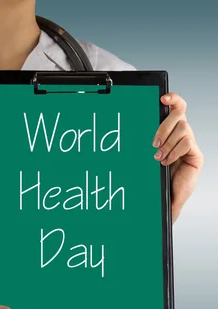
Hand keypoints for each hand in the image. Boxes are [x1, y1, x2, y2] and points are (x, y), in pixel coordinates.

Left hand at [153, 92, 203, 222]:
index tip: (162, 98)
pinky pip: (188, 142)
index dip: (172, 99)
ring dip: (168, 142)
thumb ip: (142, 152)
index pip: (175, 108)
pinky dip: (175, 151)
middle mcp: (181, 135)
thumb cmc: (159, 178)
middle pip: (178, 115)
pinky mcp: (196, 154)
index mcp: (169, 132)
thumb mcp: (146, 162)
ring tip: (158, 157)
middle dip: (164, 126)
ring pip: (182, 128)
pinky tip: (168, 161)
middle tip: (153, 144)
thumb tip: (124, 142)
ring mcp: (189, 144)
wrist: (171, 196)